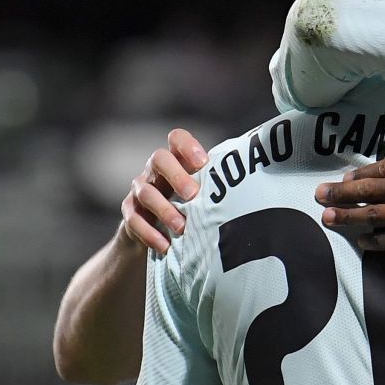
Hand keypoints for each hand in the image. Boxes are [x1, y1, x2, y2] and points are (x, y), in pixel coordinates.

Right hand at [117, 129, 208, 253]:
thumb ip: (217, 186)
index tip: (203, 163)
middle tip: (193, 195)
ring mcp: (140, 189)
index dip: (187, 146)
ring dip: (165, 211)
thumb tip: (254, 187)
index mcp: (176, 160)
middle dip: (177, 176)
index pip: (177, 138)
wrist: (161, 234)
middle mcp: (155, 170)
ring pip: (146, 192)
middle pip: (159, 159)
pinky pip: (134, 220)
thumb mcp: (204, 194)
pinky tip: (165, 246)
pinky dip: (150, 234)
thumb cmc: (194, 207)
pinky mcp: (130, 212)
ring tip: (182, 228)